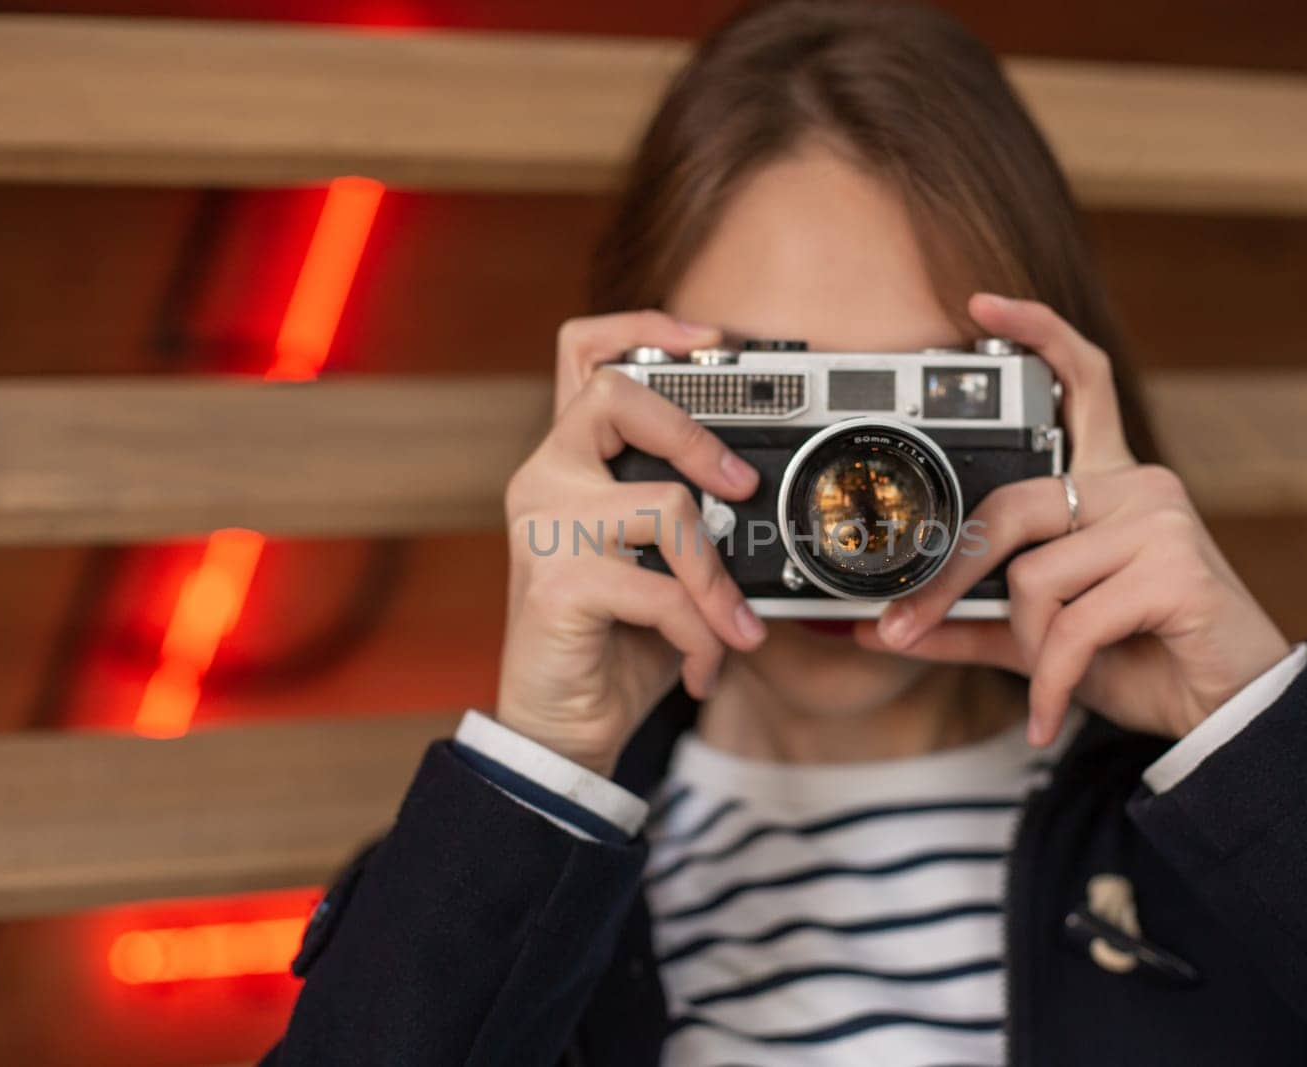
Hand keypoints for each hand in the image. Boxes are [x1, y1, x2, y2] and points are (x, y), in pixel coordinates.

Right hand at [497, 311, 767, 775]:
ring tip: (734, 627)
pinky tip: (704, 667)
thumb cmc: (615, 642)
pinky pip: (665, 591)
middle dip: (695, 434)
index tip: (711, 339)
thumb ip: (690, 517)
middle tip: (741, 486)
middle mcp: (544, 479)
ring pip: (665, 506)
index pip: (583, 353)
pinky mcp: (557, 584)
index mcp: (569, 463)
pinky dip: (702, 634)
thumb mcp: (660, 567)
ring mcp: (543, 527)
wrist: (563, 730)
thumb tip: (763, 493)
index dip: (645, 327)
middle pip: (615, 394)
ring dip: (717, 579)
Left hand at [856, 293, 1289, 746]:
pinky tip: (1051, 711)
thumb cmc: (1144, 661)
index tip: (979, 307)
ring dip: (1029, 647)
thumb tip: (883, 628)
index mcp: (1111, 485)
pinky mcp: (1175, 571)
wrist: (1227, 717)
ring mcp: (1162, 523)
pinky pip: (1072, 626)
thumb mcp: (1043, 639)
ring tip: (1051, 683)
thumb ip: (971, 624)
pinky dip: (1050, 680)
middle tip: (904, 626)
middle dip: (953, 576)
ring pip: (1035, 576)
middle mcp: (1139, 487)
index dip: (1036, 333)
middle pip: (1013, 504)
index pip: (1082, 382)